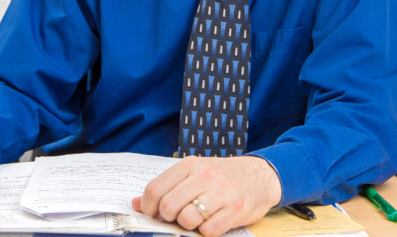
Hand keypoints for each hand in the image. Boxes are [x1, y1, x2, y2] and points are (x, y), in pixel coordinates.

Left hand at [132, 156, 281, 236]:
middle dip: (168, 218)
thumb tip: (136, 204)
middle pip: (169, 206)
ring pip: (187, 219)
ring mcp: (221, 192)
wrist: (260, 175)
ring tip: (195, 219)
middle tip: (176, 217)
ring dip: (187, 225)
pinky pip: (209, 230)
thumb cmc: (222, 176)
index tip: (152, 213)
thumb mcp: (193, 173)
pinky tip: (211, 223)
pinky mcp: (236, 209)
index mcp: (190, 165)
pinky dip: (206, 231)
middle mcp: (205, 176)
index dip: (148, 207)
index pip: (155, 189)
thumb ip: (166, 187)